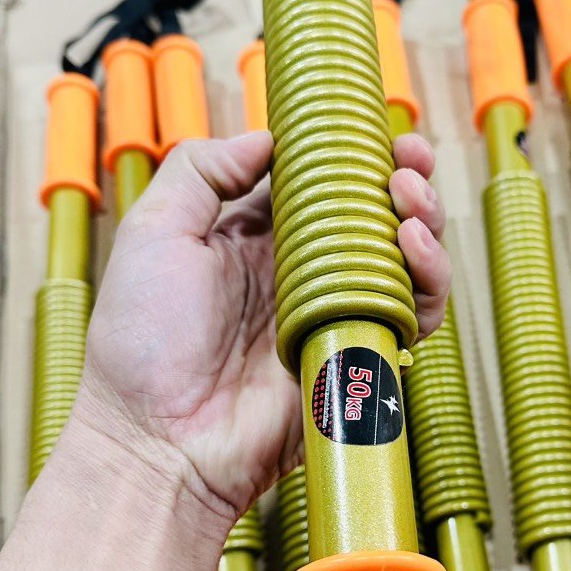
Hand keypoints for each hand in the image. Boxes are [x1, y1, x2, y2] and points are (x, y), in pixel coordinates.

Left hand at [75, 130, 449, 527]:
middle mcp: (300, 272)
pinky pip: (412, 313)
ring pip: (403, 258)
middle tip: (407, 161)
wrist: (162, 442)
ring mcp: (333, 313)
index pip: (318, 183)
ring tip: (410, 201)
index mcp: (253, 238)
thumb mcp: (154, 235)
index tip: (371, 128)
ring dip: (422, 219)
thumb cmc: (143, 346)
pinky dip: (426, 277)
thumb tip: (266, 139)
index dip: (350, 153)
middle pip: (372, 214)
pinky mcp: (358, 355)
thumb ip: (201, 172)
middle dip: (401, 177)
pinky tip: (412, 249)